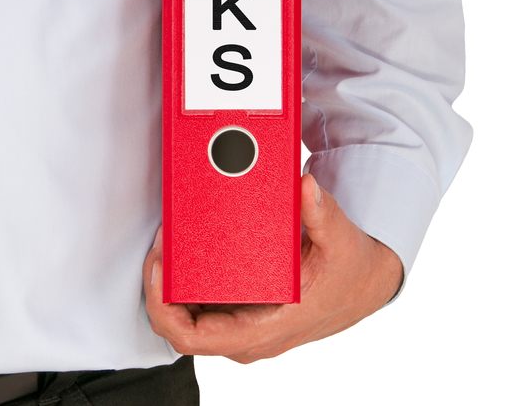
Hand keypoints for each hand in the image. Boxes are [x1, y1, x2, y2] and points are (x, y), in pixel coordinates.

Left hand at [142, 173, 402, 363]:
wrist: (364, 284)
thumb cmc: (349, 273)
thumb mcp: (339, 241)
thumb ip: (322, 213)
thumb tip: (305, 186)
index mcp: (264, 327)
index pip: (193, 337)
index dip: (162, 306)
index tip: (158, 269)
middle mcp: (248, 334)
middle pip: (181, 326)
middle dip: (159, 287)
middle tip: (159, 245)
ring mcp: (242, 326)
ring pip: (188, 318)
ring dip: (169, 285)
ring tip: (165, 243)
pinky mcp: (242, 314)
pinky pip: (200, 308)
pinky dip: (184, 283)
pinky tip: (181, 253)